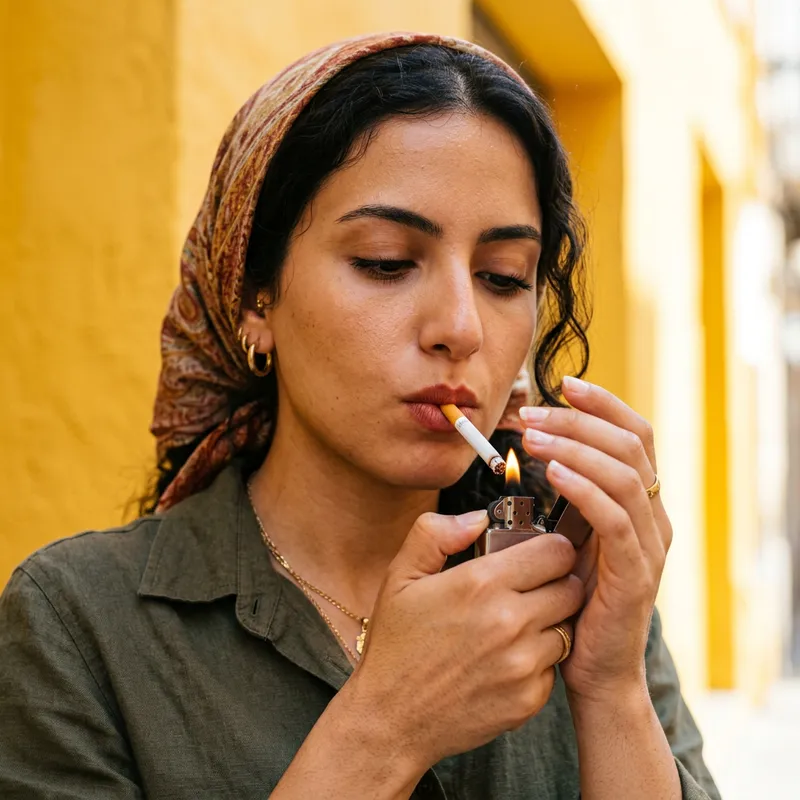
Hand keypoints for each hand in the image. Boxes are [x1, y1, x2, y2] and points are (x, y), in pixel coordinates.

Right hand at [344, 510, 583, 769]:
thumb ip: (435, 533)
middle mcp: (510, 621)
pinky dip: (540, 659)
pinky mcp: (529, 699)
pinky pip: (555, 666)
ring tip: (518, 622)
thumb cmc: (396, 645)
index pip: (555, 551)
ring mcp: (523, 664)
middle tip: (532, 586)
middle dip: (557, 581)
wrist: (391, 719)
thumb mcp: (400, 576)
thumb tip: (477, 518)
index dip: (551, 547)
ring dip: (551, 620)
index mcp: (482, 583)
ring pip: (568, 627)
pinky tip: (508, 657)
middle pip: (571, 587)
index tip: (537, 553)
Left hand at [520, 376, 672, 700]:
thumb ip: (571, 497)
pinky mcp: (635, 574)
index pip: (635, 436)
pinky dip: (585, 489)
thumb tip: (542, 448)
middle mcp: (655, 517)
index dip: (604, 405)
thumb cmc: (573, 599)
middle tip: (531, 415)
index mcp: (642, 503)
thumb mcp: (573, 537)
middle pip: (630, 446)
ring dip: (576, 448)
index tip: (564, 385)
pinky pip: (616, 519)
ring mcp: (650, 545)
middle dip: (579, 421)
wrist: (592, 670)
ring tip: (533, 438)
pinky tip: (553, 474)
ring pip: (626, 475)